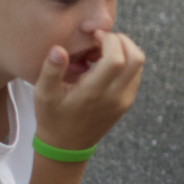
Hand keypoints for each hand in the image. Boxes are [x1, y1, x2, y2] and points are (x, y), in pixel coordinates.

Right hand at [34, 30, 144, 151]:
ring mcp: (124, 100)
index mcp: (95, 92)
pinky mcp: (126, 102)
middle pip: (136, 58)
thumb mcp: (43, 94)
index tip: (94, 36)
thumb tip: (59, 49)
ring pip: (139, 66)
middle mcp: (115, 96)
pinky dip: (126, 62)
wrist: (67, 146)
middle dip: (121, 41)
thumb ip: (51, 70)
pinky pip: (135, 75)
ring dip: (125, 51)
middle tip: (101, 40)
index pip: (116, 58)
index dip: (109, 40)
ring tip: (101, 52)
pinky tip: (105, 64)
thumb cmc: (52, 117)